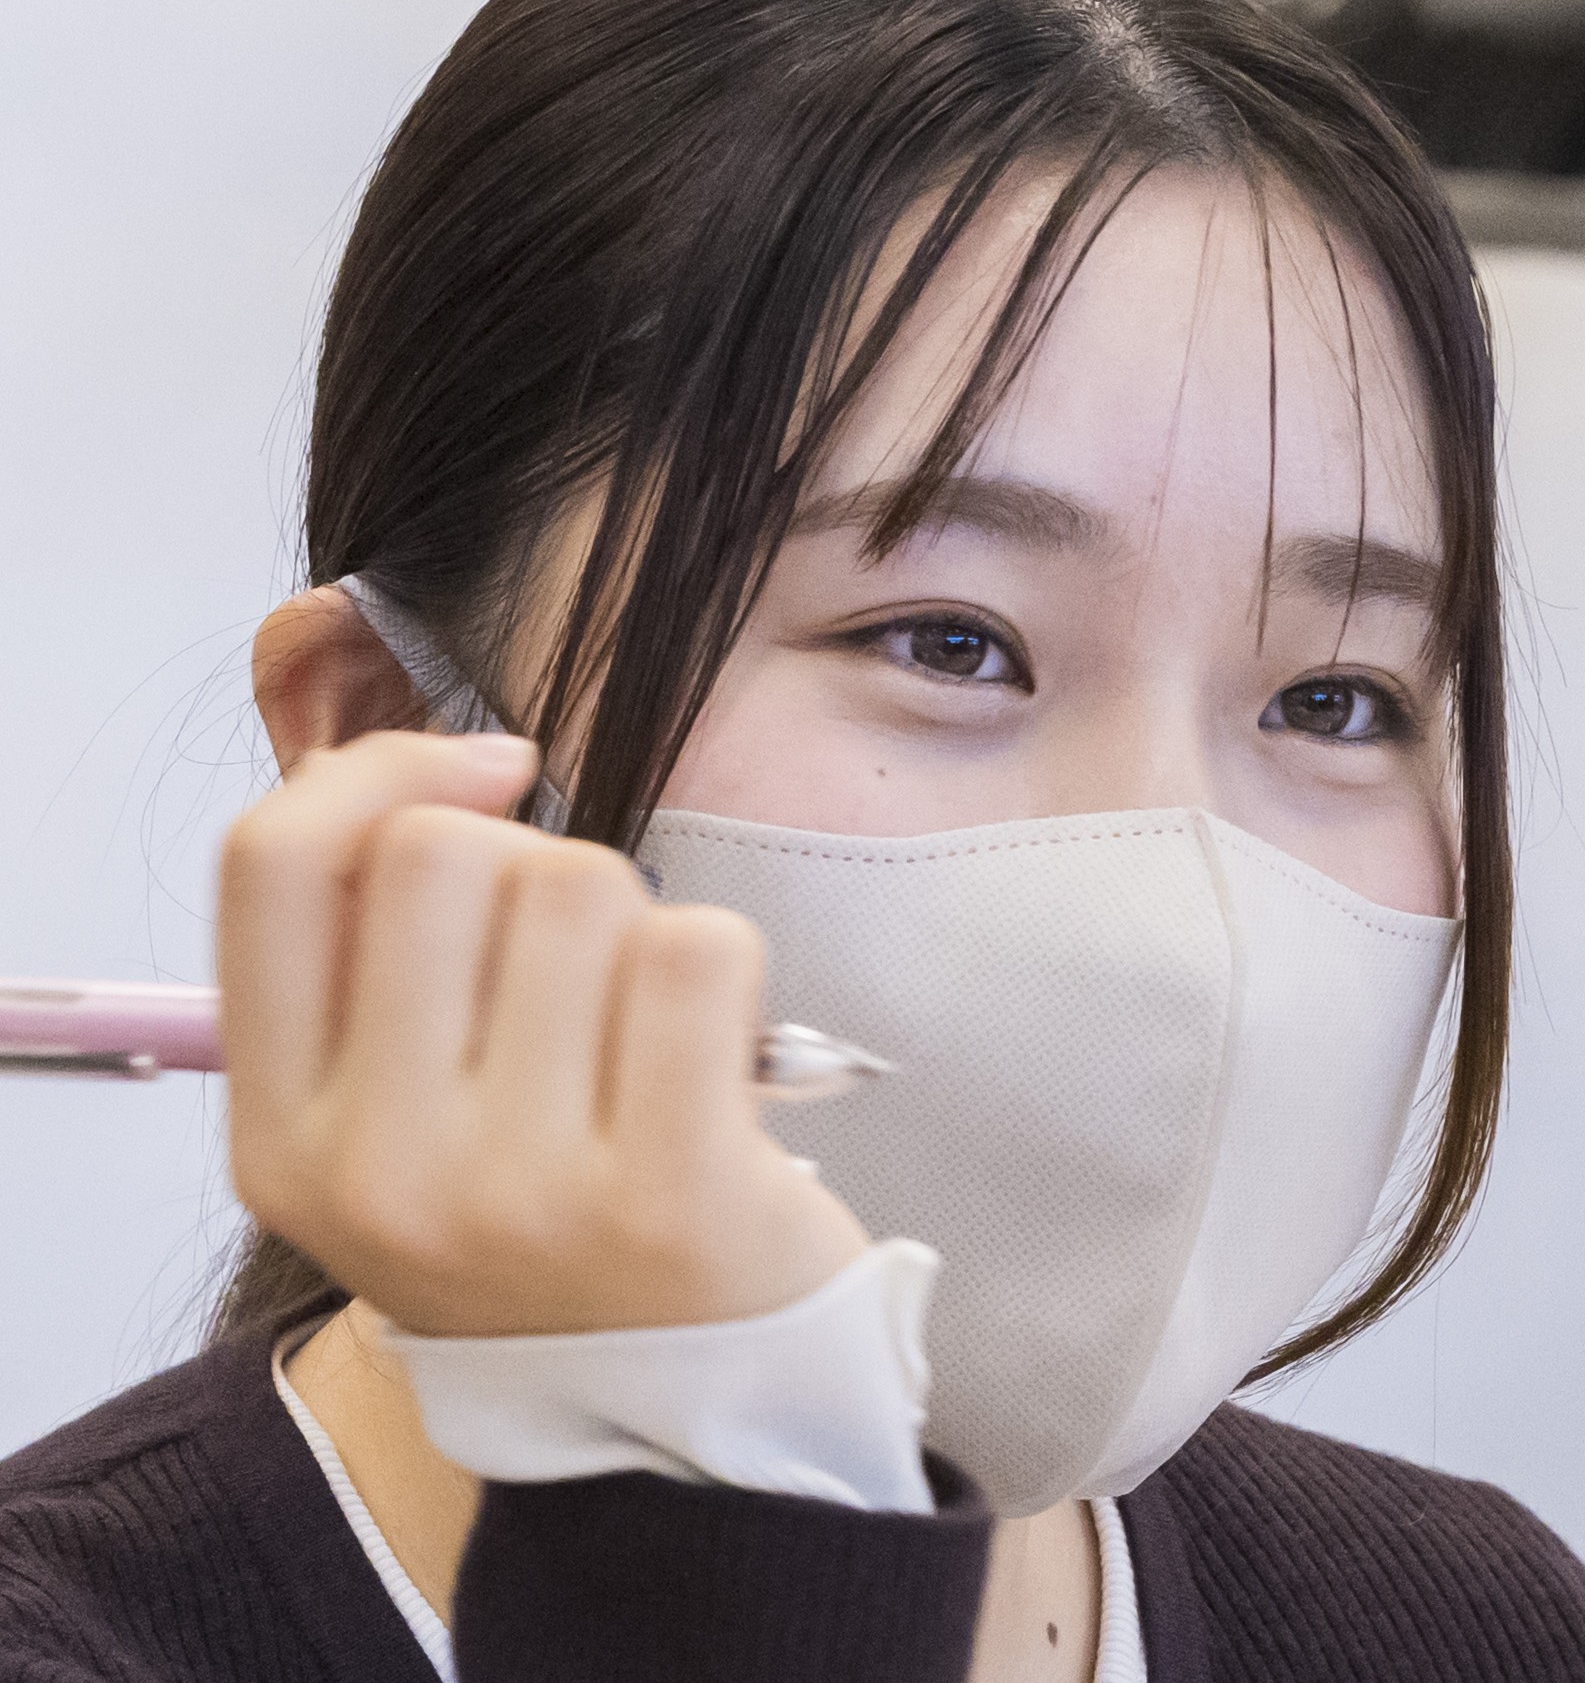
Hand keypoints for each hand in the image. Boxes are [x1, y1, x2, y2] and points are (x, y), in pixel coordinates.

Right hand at [217, 730, 869, 1337]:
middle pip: (440, 852)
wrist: (677, 1402)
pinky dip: (724, 966)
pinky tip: (716, 1051)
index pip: (270, 865)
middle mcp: (380, 1169)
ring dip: (635, 923)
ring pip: (579, 885)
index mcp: (286, 1138)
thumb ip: (377, 959)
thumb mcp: (400, 1122)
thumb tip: (464, 772)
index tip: (485, 780)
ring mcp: (520, 1189)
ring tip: (643, 1032)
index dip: (378, 772)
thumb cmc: (549, 1220)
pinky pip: (697, 949)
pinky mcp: (670, 1190)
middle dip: (536, 868)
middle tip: (579, 969)